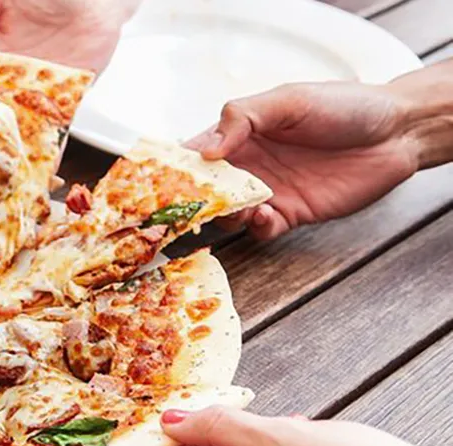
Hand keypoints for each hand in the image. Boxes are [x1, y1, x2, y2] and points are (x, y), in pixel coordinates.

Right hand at [185, 82, 421, 239]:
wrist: (397, 132)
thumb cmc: (344, 106)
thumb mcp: (289, 100)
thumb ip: (243, 118)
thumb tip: (207, 150)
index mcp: (241, 133)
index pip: (196, 152)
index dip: (176, 166)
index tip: (163, 179)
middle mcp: (249, 164)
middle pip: (206, 189)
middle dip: (196, 199)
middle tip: (196, 204)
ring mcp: (268, 191)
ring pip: (228, 213)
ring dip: (226, 215)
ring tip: (237, 208)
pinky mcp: (290, 214)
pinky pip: (261, 230)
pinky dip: (256, 228)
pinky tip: (266, 215)